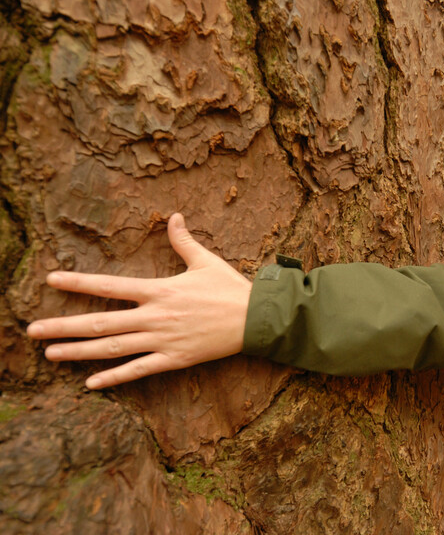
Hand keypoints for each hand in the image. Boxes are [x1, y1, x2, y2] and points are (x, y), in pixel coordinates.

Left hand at [27, 213, 252, 388]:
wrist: (255, 318)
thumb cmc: (230, 288)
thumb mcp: (206, 261)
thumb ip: (183, 241)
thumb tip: (174, 216)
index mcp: (160, 290)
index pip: (110, 286)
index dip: (79, 283)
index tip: (51, 280)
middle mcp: (156, 316)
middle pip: (101, 322)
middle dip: (64, 326)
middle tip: (32, 331)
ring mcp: (163, 339)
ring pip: (114, 348)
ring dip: (80, 352)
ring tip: (50, 355)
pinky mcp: (175, 359)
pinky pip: (139, 370)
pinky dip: (115, 377)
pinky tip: (91, 383)